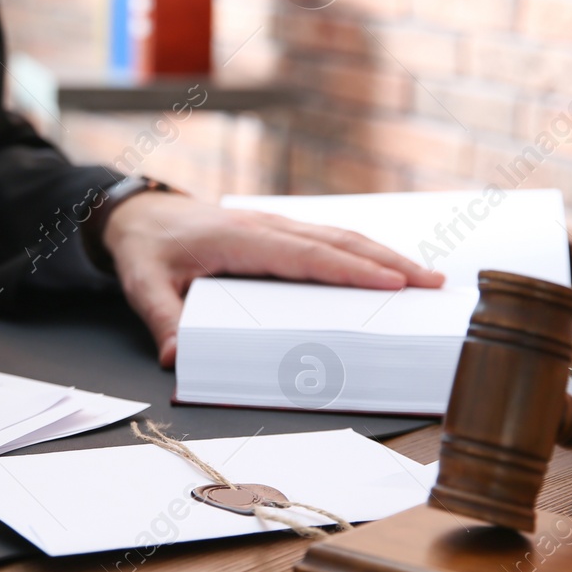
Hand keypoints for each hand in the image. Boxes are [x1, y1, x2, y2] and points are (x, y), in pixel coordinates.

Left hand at [100, 193, 444, 367]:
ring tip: (426, 277)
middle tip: (431, 283)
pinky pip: (328, 239)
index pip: (305, 255)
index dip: (350, 269)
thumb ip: (164, 320)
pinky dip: (363, 252)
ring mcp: (276, 225)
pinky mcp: (279, 231)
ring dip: (384, 254)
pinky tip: (389, 267)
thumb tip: (176, 358)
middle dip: (387, 261)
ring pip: (339, 236)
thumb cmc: (147, 249)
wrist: (139, 213)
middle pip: (337, 242)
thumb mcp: (145, 284)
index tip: (391, 281)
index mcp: (240, 239)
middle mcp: (266, 226)